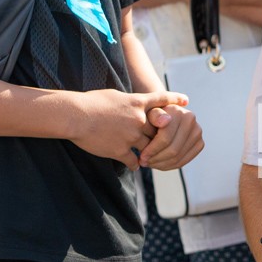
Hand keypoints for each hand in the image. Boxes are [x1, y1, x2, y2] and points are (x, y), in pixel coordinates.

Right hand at [69, 89, 189, 169]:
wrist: (75, 116)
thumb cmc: (90, 102)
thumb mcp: (114, 96)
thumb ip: (129, 101)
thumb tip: (135, 103)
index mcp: (137, 102)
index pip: (161, 100)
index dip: (175, 100)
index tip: (187, 102)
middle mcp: (138, 119)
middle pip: (158, 130)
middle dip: (159, 136)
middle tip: (162, 140)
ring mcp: (131, 136)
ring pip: (148, 147)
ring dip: (149, 153)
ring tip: (149, 158)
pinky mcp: (120, 150)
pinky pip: (133, 161)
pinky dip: (135, 164)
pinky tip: (135, 166)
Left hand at [139, 102, 203, 169]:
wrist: (167, 115)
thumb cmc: (156, 115)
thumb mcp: (151, 112)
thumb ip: (155, 115)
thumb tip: (165, 121)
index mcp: (180, 113)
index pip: (166, 138)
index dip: (152, 150)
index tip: (141, 157)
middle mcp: (193, 122)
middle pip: (173, 150)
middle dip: (156, 159)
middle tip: (144, 162)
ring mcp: (198, 134)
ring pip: (178, 157)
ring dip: (162, 164)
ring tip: (150, 163)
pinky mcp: (200, 144)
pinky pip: (184, 161)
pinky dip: (170, 166)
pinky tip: (159, 164)